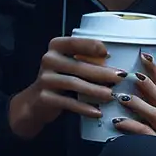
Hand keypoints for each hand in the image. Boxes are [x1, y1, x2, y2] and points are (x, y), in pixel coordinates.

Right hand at [8, 35, 124, 140]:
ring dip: (95, 90)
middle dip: (101, 72)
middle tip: (119, 77)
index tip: (107, 52)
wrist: (36, 102)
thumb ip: (85, 62)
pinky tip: (97, 112)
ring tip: (111, 95)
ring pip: (74, 83)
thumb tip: (113, 67)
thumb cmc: (60, 81)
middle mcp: (48, 59)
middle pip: (78, 65)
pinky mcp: (45, 97)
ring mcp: (45, 79)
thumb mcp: (70, 67)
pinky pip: (69, 102)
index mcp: (56, 47)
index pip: (74, 43)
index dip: (91, 46)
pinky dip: (84, 107)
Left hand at [111, 53, 155, 139]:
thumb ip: (140, 95)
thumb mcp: (139, 113)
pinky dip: (131, 126)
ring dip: (139, 103)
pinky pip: (145, 134)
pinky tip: (117, 122)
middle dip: (149, 84)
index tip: (144, 55)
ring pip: (155, 114)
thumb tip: (135, 73)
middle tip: (134, 74)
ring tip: (122, 97)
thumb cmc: (140, 137)